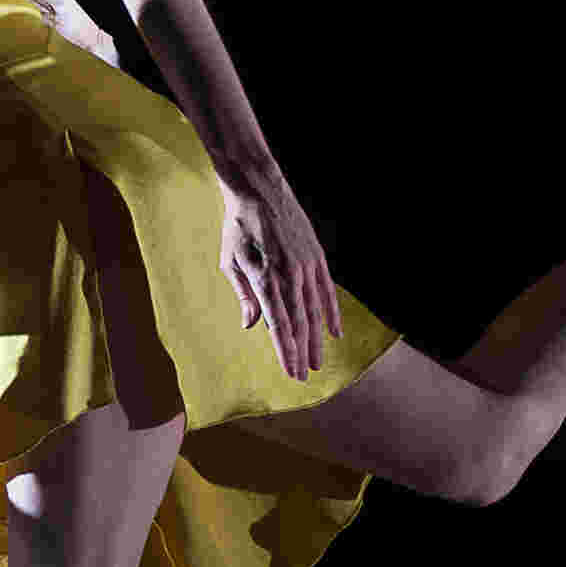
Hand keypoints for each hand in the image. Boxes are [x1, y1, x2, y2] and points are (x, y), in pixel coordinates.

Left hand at [218, 168, 344, 380]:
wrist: (259, 190)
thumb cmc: (239, 228)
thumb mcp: (231, 262)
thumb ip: (243, 295)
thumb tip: (250, 325)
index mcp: (264, 278)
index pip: (278, 324)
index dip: (286, 351)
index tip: (291, 373)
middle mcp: (289, 274)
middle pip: (299, 323)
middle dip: (302, 352)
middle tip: (305, 376)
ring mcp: (306, 265)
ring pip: (315, 310)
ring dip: (317, 338)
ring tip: (318, 362)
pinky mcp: (316, 256)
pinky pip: (327, 290)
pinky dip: (332, 312)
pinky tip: (334, 332)